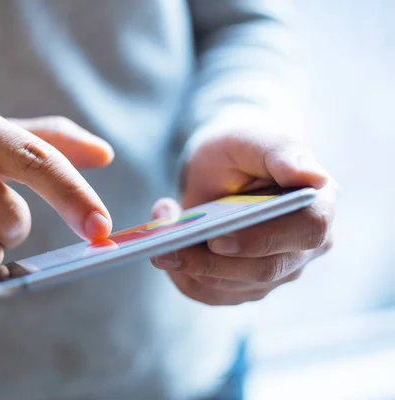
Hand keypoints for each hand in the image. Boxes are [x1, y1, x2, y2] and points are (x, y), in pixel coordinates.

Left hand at [151, 129, 336, 305]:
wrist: (219, 168)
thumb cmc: (239, 150)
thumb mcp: (252, 138)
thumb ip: (281, 152)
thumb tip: (313, 178)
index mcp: (317, 206)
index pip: (306, 232)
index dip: (261, 240)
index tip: (218, 239)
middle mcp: (304, 247)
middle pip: (264, 270)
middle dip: (211, 262)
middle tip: (166, 248)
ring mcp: (276, 271)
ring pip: (234, 287)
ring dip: (190, 268)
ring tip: (157, 243)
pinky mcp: (245, 286)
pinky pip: (211, 294)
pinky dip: (183, 277)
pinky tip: (165, 253)